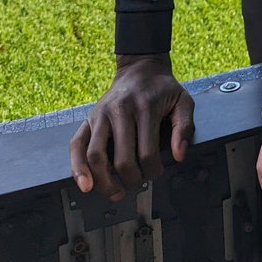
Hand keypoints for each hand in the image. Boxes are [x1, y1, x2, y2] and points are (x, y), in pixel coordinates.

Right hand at [69, 54, 193, 199]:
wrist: (141, 69)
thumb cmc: (163, 89)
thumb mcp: (183, 101)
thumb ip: (184, 127)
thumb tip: (179, 155)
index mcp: (145, 107)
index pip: (147, 152)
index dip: (153, 171)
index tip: (156, 173)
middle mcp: (120, 110)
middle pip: (122, 159)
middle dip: (132, 180)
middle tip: (138, 184)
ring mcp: (100, 114)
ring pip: (95, 156)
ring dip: (103, 182)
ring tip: (114, 193)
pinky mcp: (88, 118)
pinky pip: (76, 145)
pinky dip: (77, 167)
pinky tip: (84, 184)